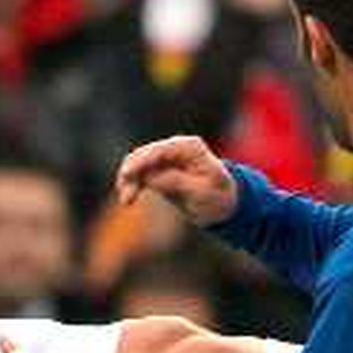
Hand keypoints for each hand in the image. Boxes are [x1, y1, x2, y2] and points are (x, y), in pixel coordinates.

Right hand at [114, 136, 238, 225]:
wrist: (225, 204)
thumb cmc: (218, 196)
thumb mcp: (201, 192)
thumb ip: (177, 182)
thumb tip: (151, 177)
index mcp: (190, 148)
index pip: (159, 150)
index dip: (141, 162)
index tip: (128, 175)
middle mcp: (176, 148)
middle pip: (144, 154)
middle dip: (131, 173)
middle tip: (126, 198)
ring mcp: (167, 158)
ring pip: (138, 164)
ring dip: (129, 180)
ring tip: (126, 201)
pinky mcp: (160, 170)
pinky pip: (141, 174)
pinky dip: (133, 184)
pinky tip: (128, 198)